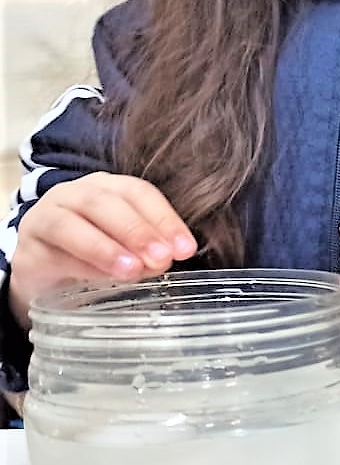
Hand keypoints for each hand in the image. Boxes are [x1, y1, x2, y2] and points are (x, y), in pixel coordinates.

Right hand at [8, 172, 196, 328]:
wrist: (46, 276)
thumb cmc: (95, 255)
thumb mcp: (127, 250)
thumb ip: (147, 251)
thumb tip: (166, 260)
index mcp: (109, 188)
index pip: (140, 193)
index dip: (165, 218)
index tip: (186, 248)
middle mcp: (77, 194)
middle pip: (108, 202)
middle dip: (139, 231)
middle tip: (162, 258)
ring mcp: (47, 215)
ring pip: (74, 222)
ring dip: (107, 247)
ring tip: (133, 269)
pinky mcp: (28, 246)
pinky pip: (54, 250)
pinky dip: (82, 264)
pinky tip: (104, 277)